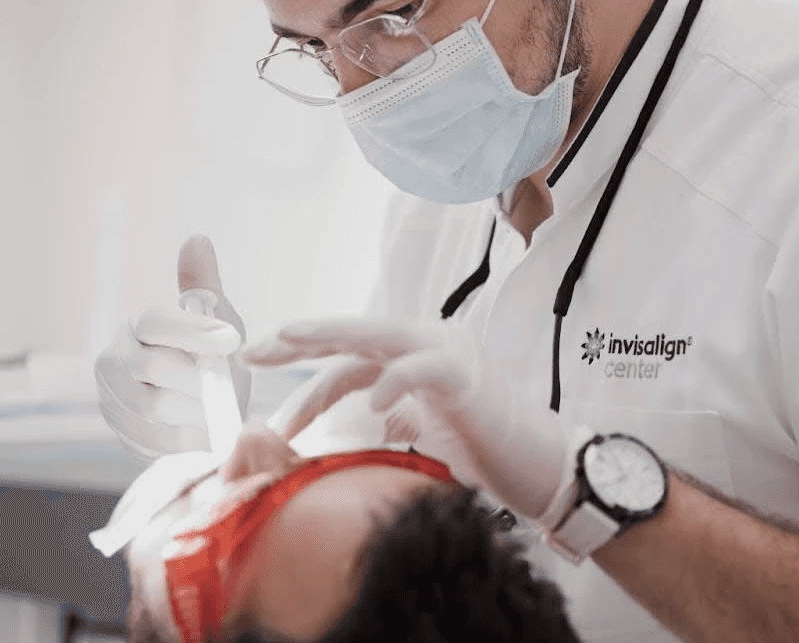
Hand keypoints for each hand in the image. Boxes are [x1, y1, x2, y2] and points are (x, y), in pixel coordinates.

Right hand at [95, 235, 251, 465]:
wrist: (209, 409)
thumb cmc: (214, 357)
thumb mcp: (218, 319)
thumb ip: (204, 286)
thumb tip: (197, 239)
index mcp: (139, 324)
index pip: (156, 321)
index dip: (194, 331)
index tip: (232, 341)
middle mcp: (114, 358)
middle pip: (153, 367)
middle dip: (199, 378)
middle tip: (228, 386)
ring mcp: (112, 399)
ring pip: (156, 406)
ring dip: (197, 409)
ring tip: (219, 408)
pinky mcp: (122, 435)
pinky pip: (156, 440)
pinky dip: (188, 438)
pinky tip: (205, 430)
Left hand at [244, 319, 573, 522]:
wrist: (545, 465)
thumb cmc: (488, 449)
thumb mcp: (428, 431)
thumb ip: (398, 418)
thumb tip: (370, 422)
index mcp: (415, 358)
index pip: (351, 358)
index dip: (306, 374)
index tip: (266, 396)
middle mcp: (430, 344)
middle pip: (356, 334)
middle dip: (302, 336)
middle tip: (252, 348)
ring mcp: (451, 355)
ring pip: (383, 333)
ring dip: (333, 333)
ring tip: (288, 337)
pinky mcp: (470, 378)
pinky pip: (426, 369)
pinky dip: (398, 380)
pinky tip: (373, 401)